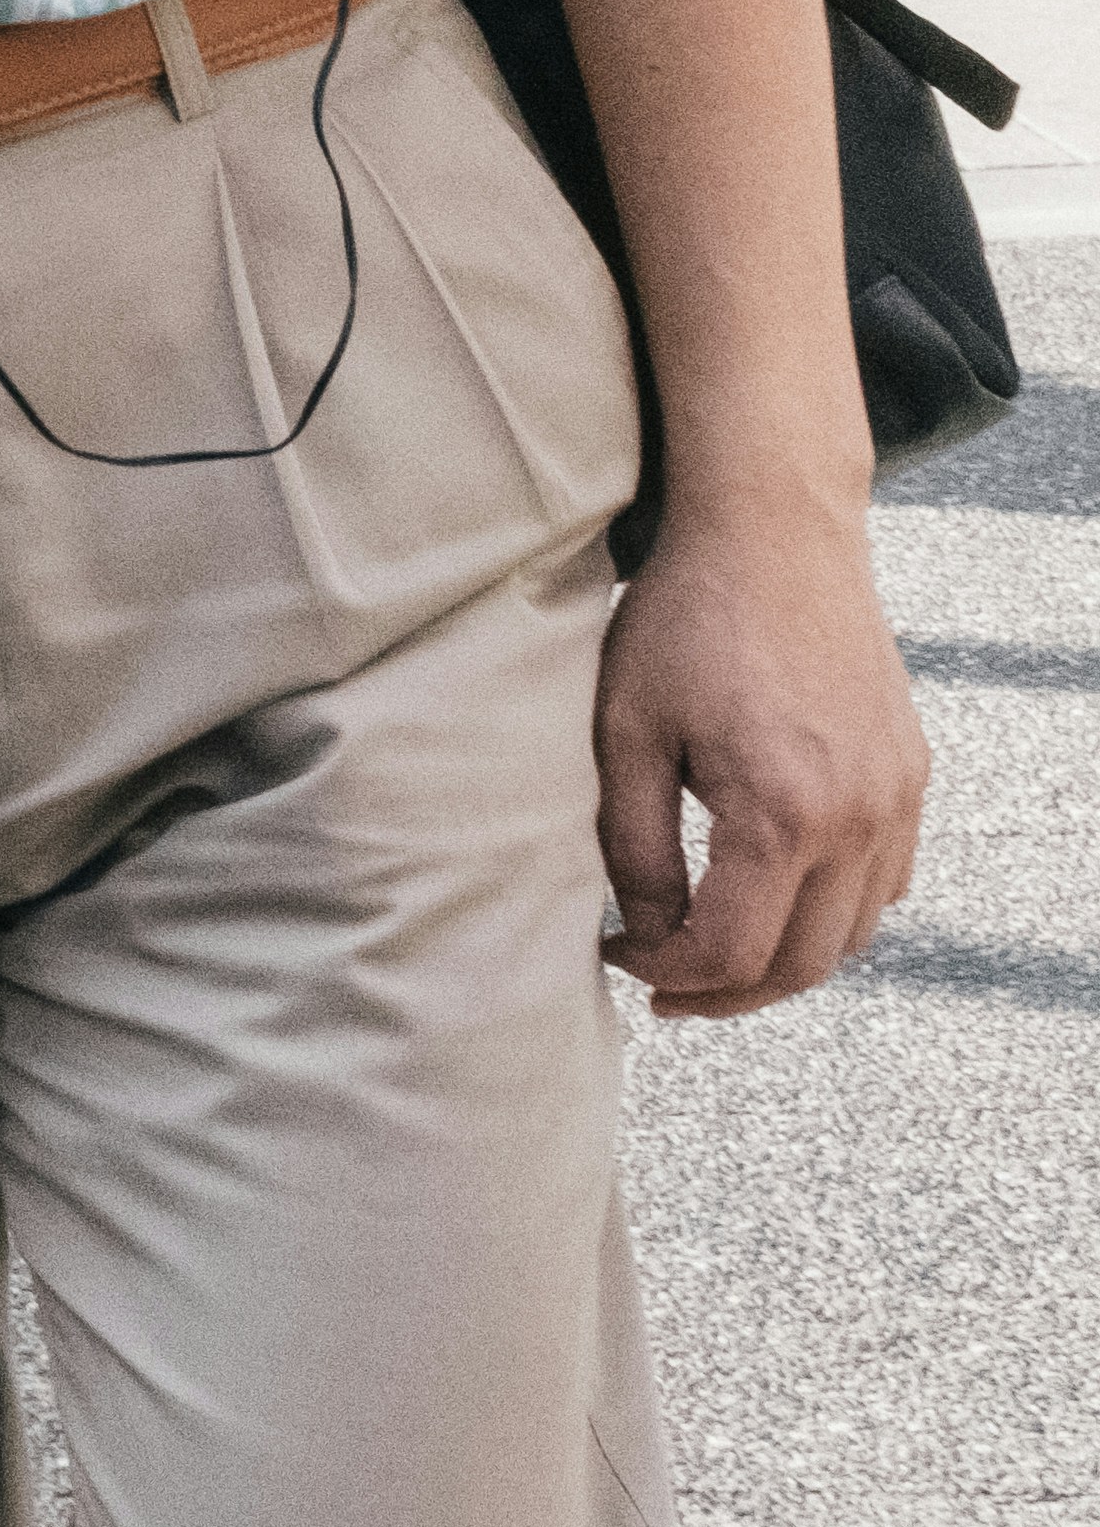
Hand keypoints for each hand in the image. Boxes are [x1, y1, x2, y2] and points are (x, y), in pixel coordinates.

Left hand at [596, 488, 928, 1018]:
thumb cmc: (686, 623)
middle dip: (724, 993)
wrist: (776, 534)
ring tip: (708, 955)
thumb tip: (643, 930)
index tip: (616, 956)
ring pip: (853, 935)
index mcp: (782, 814)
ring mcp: (898, 801)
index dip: (666, 973)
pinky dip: (832, 915)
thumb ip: (632, 846)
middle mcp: (859, 820)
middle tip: (659, 987)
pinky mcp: (912, 777)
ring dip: (782, 962)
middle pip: (802, 964)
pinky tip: (771, 900)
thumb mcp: (625, 733)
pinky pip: (885, 885)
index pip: (730, 952)